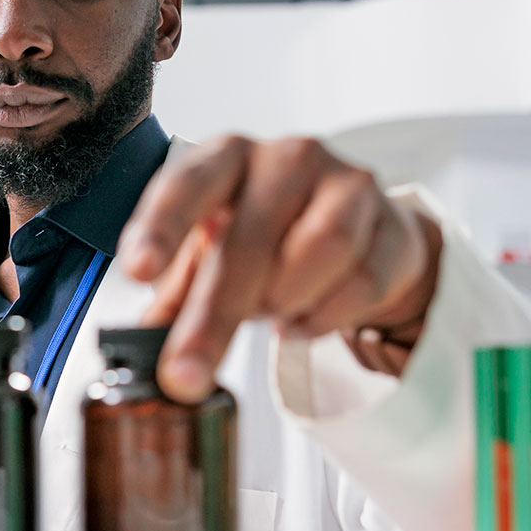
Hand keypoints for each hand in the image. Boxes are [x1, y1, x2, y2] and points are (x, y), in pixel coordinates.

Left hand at [119, 135, 442, 401]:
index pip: (187, 183)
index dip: (161, 227)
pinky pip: (361, 280)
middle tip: (186, 373)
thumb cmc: (268, 238)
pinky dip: (325, 315)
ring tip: (267, 314)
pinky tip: (302, 321)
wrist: (361, 233)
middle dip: (214, 315)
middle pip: (249, 237)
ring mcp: (346, 184)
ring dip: (284, 299)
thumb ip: (175, 299)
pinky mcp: (392, 223)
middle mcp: (287, 157)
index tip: (138, 272)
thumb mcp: (212, 257)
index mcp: (227, 157)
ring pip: (320, 248)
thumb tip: (139, 350)